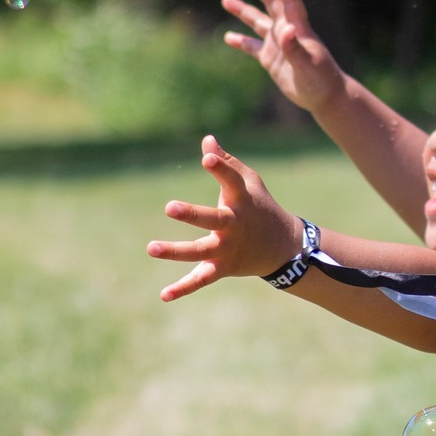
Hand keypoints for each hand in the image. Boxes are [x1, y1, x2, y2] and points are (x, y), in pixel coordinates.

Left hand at [147, 136, 302, 301]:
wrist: (284, 247)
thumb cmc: (261, 207)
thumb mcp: (250, 182)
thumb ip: (226, 163)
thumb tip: (206, 140)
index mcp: (241, 201)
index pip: (231, 181)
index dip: (220, 168)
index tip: (207, 158)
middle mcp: (234, 226)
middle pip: (212, 221)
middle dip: (192, 215)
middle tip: (170, 207)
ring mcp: (227, 249)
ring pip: (199, 252)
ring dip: (176, 251)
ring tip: (151, 248)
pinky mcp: (222, 268)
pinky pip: (201, 279)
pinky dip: (184, 289)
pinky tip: (164, 295)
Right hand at [222, 0, 342, 114]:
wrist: (326, 97)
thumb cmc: (321, 80)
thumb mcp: (307, 64)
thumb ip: (294, 48)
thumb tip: (285, 30)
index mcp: (298, 28)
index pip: (289, 0)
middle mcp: (287, 31)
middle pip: (271, 3)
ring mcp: (278, 45)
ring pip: (258, 22)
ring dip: (243, 11)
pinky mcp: (272, 59)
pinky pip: (253, 47)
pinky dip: (242, 42)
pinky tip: (228, 37)